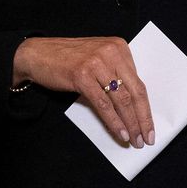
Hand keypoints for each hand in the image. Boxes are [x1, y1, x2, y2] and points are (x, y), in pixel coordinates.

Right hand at [13, 36, 154, 146]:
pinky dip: (114, 121)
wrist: (37, 54)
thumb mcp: (98, 60)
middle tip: (146, 138)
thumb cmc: (67, 60)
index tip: (150, 126)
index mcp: (119, 47)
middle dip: (142, 119)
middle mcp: (110, 52)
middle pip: (134, 92)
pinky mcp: (82, 75)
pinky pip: (103, 104)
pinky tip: (120, 133)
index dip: (146, 108)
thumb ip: (115, 74)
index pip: (139, 83)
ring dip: (130, 124)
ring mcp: (96, 63)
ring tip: (134, 140)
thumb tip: (133, 107)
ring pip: (121, 100)